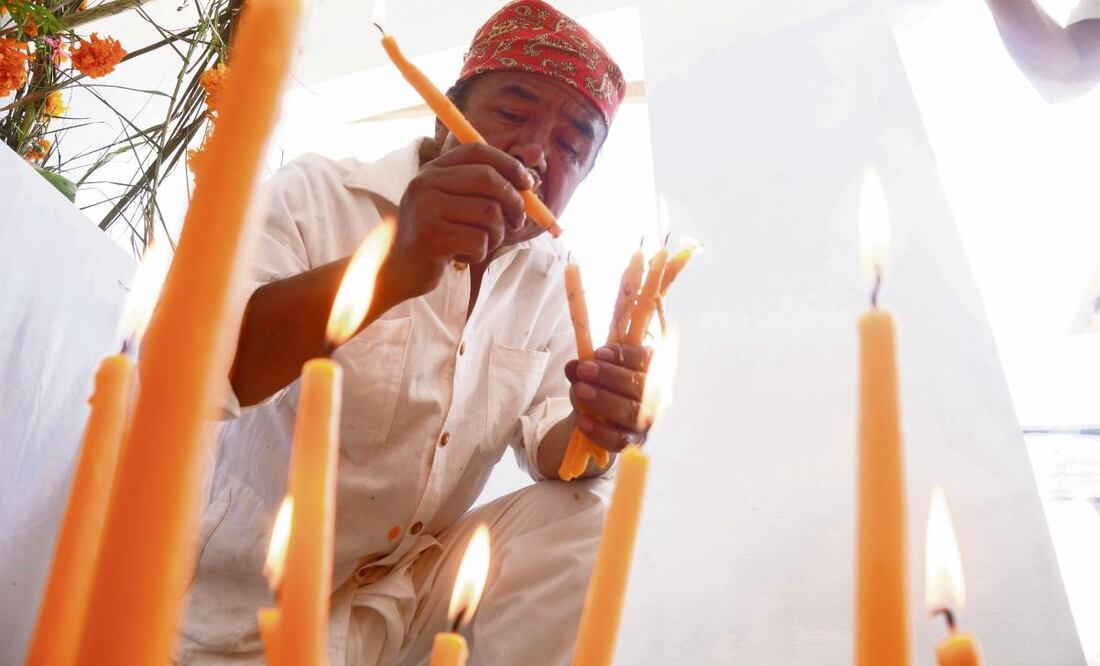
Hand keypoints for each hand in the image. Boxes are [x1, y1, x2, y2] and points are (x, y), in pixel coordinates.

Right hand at [389, 143, 532, 297]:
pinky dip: (480, 253)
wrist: (399, 269)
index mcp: (433, 170)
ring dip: (496, 235)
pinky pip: (479, 241)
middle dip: (514, 202)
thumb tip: (532, 182)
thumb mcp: (456, 205)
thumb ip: (486, 190)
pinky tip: (464, 257)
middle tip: (518, 222)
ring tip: (482, 244)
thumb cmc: (437, 237)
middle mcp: (426, 183)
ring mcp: (426, 208)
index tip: (529, 183)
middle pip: (489, 179)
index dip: (509, 164)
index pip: (477, 151)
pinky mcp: (431, 236)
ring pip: (489, 213)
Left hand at [564, 344, 652, 452]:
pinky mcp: (633, 443)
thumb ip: (582, 370)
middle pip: (641, 385)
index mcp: (648, 373)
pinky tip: (582, 420)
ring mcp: (645, 422)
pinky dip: (599, 430)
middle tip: (584, 369)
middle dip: (610, 375)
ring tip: (579, 390)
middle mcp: (653, 397)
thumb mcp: (590, 376)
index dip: (626, 355)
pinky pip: (620, 439)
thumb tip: (573, 366)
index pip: (648, 360)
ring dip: (605, 400)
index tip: (600, 352)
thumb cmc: (600, 390)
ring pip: (632, 412)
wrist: (596, 422)